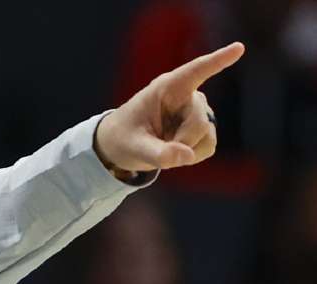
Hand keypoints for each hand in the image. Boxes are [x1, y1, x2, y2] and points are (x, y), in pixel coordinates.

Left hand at [95, 42, 244, 172]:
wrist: (125, 146)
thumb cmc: (124, 138)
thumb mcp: (133, 148)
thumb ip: (157, 153)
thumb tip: (187, 156)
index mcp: (167, 88)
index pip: (196, 71)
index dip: (218, 60)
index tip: (239, 48)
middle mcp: (187, 96)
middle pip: (198, 122)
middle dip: (180, 142)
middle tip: (156, 148)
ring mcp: (199, 111)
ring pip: (206, 136)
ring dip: (185, 150)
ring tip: (162, 145)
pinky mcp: (205, 128)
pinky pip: (208, 146)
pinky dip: (191, 155)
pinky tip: (175, 150)